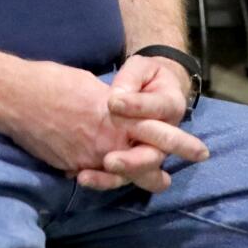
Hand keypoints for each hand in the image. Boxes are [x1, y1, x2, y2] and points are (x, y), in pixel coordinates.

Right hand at [0, 63, 207, 193]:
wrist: (13, 97)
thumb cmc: (51, 81)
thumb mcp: (89, 86)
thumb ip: (110, 104)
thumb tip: (118, 112)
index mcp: (115, 117)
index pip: (156, 133)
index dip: (179, 143)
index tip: (200, 151)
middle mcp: (105, 142)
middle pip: (144, 166)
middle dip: (162, 172)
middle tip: (172, 179)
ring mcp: (87, 158)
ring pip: (121, 177)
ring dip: (138, 178)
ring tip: (156, 181)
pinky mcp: (69, 166)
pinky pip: (93, 175)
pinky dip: (103, 175)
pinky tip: (108, 173)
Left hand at [89, 54, 197, 191]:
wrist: (149, 92)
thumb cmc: (145, 77)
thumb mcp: (142, 68)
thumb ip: (132, 78)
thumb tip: (117, 97)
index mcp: (170, 107)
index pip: (156, 109)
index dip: (135, 106)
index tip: (111, 101)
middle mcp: (162, 138)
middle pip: (152, 156)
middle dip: (133, 161)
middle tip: (110, 161)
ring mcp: (144, 153)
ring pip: (135, 175)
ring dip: (111, 178)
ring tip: (85, 177)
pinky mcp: (127, 161)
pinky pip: (117, 177)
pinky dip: (99, 179)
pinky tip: (77, 175)